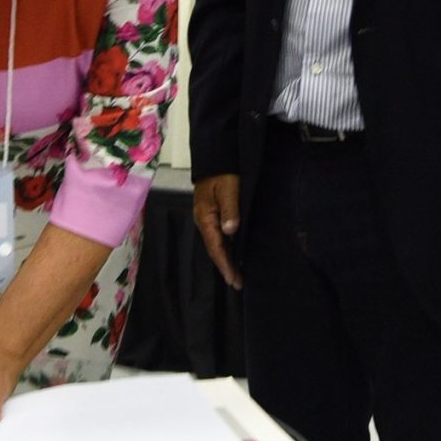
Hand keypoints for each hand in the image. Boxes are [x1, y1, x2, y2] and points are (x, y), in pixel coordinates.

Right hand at [193, 174, 243, 289]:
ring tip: (235, 275)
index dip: (225, 264)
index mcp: (205, 218)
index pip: (216, 247)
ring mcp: (206, 218)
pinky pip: (217, 237)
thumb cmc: (222, 172)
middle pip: (214, 250)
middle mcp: (203, 221)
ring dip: (225, 260)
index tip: (233, 279)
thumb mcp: (228, 189)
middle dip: (225, 267)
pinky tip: (232, 254)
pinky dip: (224, 249)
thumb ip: (230, 210)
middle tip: (237, 283)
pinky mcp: (211, 215)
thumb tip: (230, 231)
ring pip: (216, 245)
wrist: (214, 158)